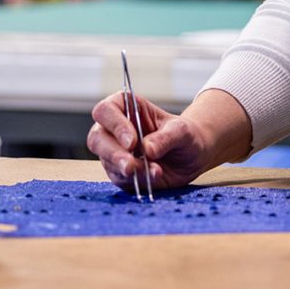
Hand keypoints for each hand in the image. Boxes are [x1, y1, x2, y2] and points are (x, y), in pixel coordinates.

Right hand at [87, 93, 214, 192]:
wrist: (193, 156)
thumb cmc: (184, 134)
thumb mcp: (182, 131)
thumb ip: (165, 138)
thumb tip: (146, 150)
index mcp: (127, 108)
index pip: (105, 110)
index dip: (115, 125)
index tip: (132, 141)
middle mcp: (115, 130)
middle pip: (96, 138)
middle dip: (113, 153)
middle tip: (131, 165)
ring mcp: (116, 152)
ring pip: (106, 161)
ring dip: (128, 170)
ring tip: (154, 171)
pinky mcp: (121, 173)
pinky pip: (120, 179)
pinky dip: (137, 181)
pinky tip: (154, 177)